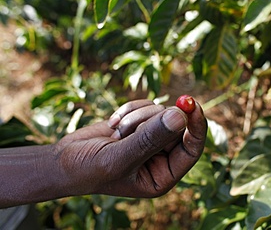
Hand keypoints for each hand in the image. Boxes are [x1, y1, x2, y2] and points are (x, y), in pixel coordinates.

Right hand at [54, 99, 206, 197]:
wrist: (65, 161)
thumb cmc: (90, 170)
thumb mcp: (119, 158)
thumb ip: (149, 139)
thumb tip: (180, 117)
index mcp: (164, 174)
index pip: (192, 149)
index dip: (196, 126)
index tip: (191, 105)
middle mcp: (162, 156)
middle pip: (177, 125)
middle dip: (150, 122)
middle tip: (126, 129)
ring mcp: (152, 137)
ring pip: (160, 111)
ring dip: (136, 117)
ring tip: (116, 133)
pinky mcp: (140, 123)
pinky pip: (147, 104)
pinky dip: (130, 109)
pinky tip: (112, 124)